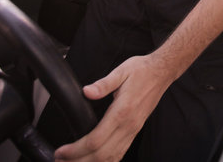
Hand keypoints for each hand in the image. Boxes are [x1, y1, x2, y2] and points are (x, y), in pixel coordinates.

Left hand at [54, 54, 172, 161]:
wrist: (162, 72)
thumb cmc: (142, 71)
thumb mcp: (121, 71)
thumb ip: (103, 83)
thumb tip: (87, 91)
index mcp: (122, 112)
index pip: (95, 140)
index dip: (75, 150)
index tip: (61, 151)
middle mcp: (128, 125)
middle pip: (101, 155)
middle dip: (79, 161)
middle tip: (60, 161)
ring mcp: (133, 130)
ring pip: (111, 157)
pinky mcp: (135, 130)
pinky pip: (120, 152)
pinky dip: (107, 161)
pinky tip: (96, 160)